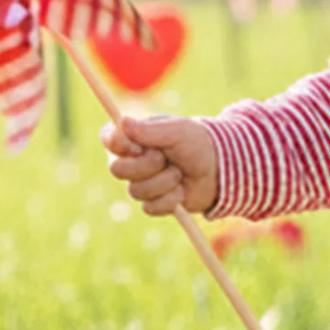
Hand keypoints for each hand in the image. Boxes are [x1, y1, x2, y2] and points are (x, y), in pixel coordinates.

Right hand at [101, 115, 217, 216]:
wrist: (220, 170)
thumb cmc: (199, 144)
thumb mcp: (178, 131)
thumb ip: (150, 130)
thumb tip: (122, 122)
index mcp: (135, 137)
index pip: (108, 138)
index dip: (118, 145)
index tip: (138, 146)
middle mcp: (133, 159)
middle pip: (117, 170)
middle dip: (147, 166)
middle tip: (166, 159)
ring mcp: (142, 182)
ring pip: (135, 191)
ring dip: (165, 181)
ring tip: (180, 173)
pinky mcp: (153, 202)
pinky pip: (150, 207)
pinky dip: (171, 199)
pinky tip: (182, 190)